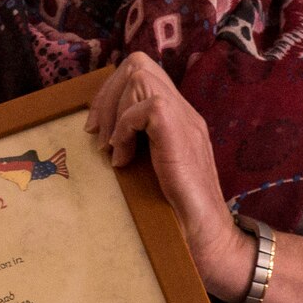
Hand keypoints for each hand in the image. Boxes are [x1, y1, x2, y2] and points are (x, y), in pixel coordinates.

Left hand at [85, 54, 254, 302]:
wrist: (207, 238)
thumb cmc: (175, 211)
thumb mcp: (149, 168)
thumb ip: (135, 144)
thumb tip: (97, 134)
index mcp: (177, 119)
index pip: (142, 74)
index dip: (111, 92)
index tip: (95, 128)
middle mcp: (184, 113)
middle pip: (139, 64)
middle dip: (106, 93)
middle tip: (95, 132)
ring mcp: (186, 121)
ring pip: (141, 76)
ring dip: (114, 110)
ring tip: (109, 146)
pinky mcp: (180, 135)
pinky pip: (145, 106)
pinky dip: (124, 129)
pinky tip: (121, 158)